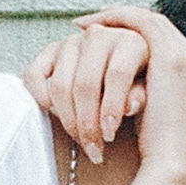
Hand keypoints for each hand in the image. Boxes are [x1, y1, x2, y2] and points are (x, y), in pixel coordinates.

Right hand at [24, 18, 149, 164]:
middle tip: (94, 149)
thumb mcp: (151, 91)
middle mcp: (99, 35)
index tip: (109, 136)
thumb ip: (141, 96)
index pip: (117, 74)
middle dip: (88, 123)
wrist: (120, 78)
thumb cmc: (139, 87)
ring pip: (60, 85)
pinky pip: (34, 74)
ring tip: (81, 141)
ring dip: (68, 120)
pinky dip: (40, 98)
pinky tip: (55, 116)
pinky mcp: (49, 50)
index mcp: (130, 40)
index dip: (111, 108)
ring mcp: (71, 41)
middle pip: (85, 84)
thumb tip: (129, 106)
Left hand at [86, 6, 185, 184]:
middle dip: (119, 17)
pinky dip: (114, 21)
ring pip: (144, 19)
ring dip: (113, 17)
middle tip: (89, 21)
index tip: (103, 31)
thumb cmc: (157, 146)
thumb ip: (140, 88)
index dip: (130, 29)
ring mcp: (184, 52)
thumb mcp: (152, 109)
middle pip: (152, 20)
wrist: (171, 161)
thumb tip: (115, 83)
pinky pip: (139, 25)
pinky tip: (91, 28)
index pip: (157, 35)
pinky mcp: (170, 57)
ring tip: (84, 24)